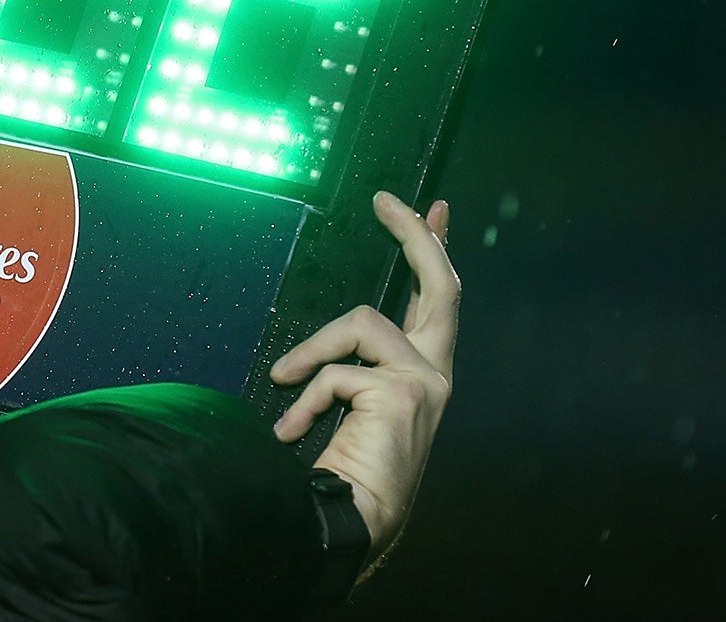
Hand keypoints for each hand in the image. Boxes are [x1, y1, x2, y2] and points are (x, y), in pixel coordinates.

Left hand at [269, 190, 457, 569]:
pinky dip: (306, 396)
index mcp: (424, 372)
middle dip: (418, 235)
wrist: (350, 523)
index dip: (434, 250)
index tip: (429, 210)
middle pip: (440, 283)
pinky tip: (292, 429)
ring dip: (312, 352)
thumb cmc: (344, 469)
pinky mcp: (404, 391)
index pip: (437, 299)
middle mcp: (437, 373)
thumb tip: (310, 354)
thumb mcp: (347, 403)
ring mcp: (427, 381)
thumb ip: (346, 365)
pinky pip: (336, 370)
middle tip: (387, 201)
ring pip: (360, 323)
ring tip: (285, 384)